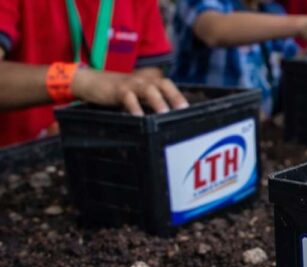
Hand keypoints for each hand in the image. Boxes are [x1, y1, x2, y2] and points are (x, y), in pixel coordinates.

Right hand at [71, 68, 187, 114]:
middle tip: (183, 110)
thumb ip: (150, 103)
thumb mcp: (137, 95)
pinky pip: (127, 97)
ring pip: (148, 89)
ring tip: (164, 114)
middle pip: (163, 84)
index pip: (169, 86)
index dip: (179, 96)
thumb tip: (168, 119)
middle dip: (175, 96)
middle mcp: (143, 80)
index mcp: (149, 81)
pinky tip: (139, 117)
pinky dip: (134, 107)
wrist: (91, 81)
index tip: (190, 110)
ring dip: (158, 101)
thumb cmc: (118, 91)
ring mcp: (131, 84)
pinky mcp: (117, 89)